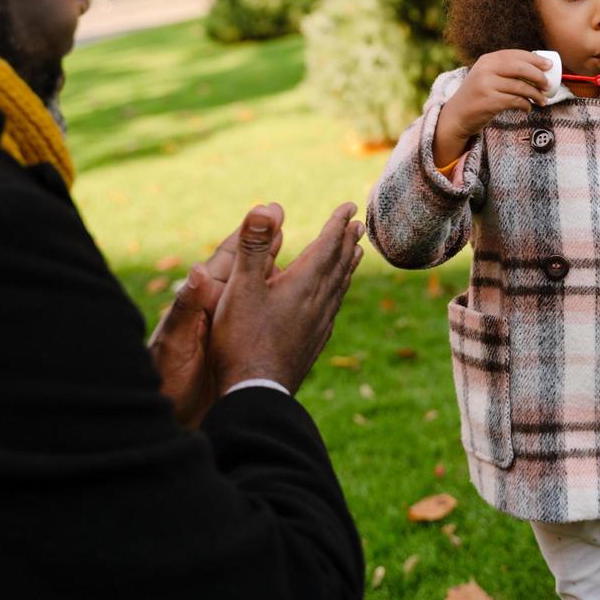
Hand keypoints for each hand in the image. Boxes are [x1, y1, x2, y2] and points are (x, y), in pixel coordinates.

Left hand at [147, 207, 286, 426]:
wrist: (168, 421)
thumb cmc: (164, 383)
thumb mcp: (173, 345)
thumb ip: (185, 309)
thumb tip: (196, 270)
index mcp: (201, 302)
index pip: (228, 259)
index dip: (249, 235)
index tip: (271, 211)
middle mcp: (214, 309)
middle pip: (246, 268)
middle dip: (266, 244)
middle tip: (285, 219)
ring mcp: (227, 328)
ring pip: (258, 292)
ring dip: (278, 271)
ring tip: (298, 251)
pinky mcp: (236, 348)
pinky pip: (262, 318)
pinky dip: (278, 303)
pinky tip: (295, 300)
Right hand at [210, 202, 364, 394]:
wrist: (255, 393)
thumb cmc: (242, 339)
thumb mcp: (241, 287)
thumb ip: (254, 246)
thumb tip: (266, 206)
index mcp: (303, 284)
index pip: (327, 246)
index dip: (338, 224)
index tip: (350, 207)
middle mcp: (317, 302)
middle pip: (339, 265)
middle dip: (347, 242)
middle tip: (359, 225)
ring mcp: (318, 325)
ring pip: (339, 288)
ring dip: (347, 267)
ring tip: (355, 255)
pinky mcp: (313, 344)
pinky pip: (333, 310)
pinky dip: (338, 294)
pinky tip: (334, 300)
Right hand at [434, 50, 551, 164]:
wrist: (456, 115)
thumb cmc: (478, 96)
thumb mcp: (486, 76)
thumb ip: (503, 70)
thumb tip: (537, 68)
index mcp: (487, 60)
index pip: (515, 55)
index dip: (535, 59)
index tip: (549, 66)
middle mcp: (485, 69)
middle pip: (520, 68)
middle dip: (538, 76)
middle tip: (548, 85)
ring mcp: (486, 85)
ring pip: (520, 87)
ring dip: (535, 94)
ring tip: (542, 100)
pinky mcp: (489, 101)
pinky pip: (515, 101)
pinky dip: (525, 105)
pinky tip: (527, 108)